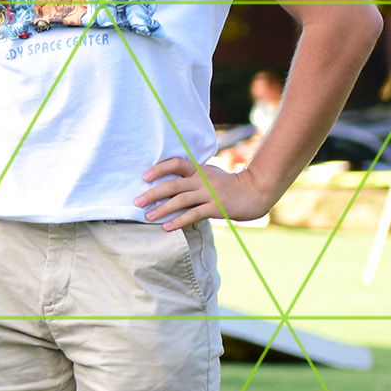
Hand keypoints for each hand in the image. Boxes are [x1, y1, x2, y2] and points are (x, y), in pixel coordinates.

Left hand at [136, 156, 276, 231]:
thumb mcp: (210, 175)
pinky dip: (179, 221)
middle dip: (153, 193)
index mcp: (199, 169)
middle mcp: (202, 179)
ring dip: (162, 209)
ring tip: (147, 217)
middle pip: (173, 184)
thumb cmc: (229, 185)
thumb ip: (193, 177)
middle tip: (136, 202)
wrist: (254, 192)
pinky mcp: (216, 207)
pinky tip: (167, 227)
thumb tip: (172, 182)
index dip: (160, 168)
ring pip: (181, 200)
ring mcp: (209, 193)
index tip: (145, 177)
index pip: (176, 163)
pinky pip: (194, 214)